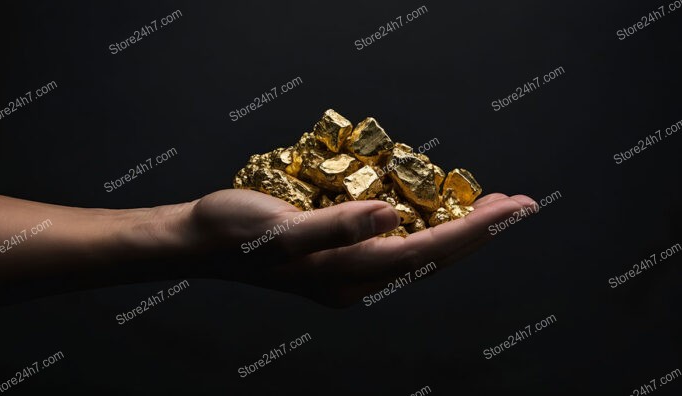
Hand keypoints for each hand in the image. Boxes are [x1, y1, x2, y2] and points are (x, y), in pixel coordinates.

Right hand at [188, 189, 535, 306]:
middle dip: (478, 231)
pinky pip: (395, 244)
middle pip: (432, 256)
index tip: (514, 208)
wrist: (199, 242)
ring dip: (455, 229)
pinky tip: (430, 208)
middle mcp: (355, 279)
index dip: (474, 229)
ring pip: (418, 252)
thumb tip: (392, 216)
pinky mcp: (337, 258)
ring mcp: (347, 271)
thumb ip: (336, 227)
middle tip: (518, 205)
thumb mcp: (281, 230)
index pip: (426, 251)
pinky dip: (423, 225)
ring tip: (488, 205)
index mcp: (347, 274)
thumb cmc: (234, 234)